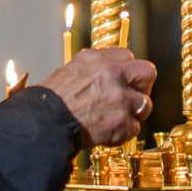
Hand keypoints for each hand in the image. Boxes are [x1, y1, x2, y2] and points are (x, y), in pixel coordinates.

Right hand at [40, 47, 157, 147]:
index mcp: (96, 59)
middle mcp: (111, 74)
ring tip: (118, 119)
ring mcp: (118, 98)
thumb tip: (105, 75)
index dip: (127, 71)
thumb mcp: (68, 72)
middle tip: (132, 98)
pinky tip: (107, 133)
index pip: (127, 56)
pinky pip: (134, 129)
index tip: (123, 81)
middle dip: (143, 86)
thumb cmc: (49, 102)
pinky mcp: (121, 122)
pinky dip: (122, 134)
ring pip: (145, 104)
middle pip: (147, 72)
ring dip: (134, 114)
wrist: (44, 123)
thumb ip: (92, 70)